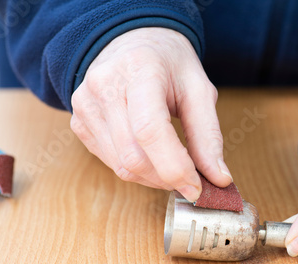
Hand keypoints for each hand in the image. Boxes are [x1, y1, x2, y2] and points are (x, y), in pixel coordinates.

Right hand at [70, 28, 231, 201]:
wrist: (132, 43)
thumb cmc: (169, 64)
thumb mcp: (199, 90)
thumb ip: (208, 136)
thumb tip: (219, 179)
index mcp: (139, 69)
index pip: (150, 130)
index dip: (175, 167)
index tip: (198, 187)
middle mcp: (104, 86)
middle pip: (133, 156)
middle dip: (167, 178)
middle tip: (190, 179)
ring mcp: (85, 106)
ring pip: (121, 166)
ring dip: (153, 178)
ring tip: (173, 165)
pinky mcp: (79, 123)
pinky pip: (110, 162)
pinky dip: (137, 170)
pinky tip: (150, 155)